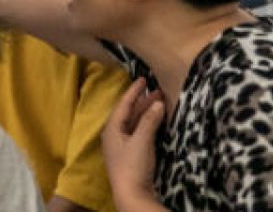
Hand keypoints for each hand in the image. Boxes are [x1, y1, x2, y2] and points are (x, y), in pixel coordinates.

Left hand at [102, 78, 165, 206]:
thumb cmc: (132, 165)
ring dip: (146, 113)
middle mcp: (114, 135)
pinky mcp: (131, 155)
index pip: (123, 104)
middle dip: (143, 101)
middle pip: (129, 113)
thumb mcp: (141, 140)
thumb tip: (157, 103)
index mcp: (111, 129)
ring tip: (160, 102)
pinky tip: (157, 122)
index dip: (133, 91)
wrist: (131, 194)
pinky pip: (139, 133)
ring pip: (134, 123)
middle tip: (158, 90)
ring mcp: (122, 146)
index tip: (142, 79)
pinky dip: (148, 124)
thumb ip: (149, 121)